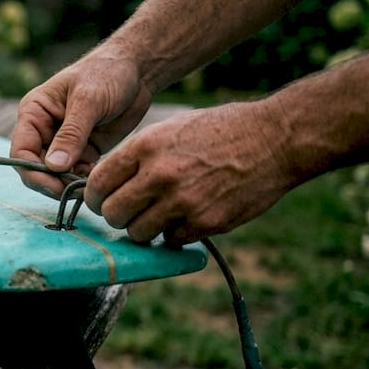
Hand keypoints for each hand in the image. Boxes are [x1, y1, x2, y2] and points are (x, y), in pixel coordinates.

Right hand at [10, 47, 154, 196]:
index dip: (33, 172)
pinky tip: (99, 178)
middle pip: (35, 168)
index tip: (54, 185)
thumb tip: (53, 167)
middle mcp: (44, 130)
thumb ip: (71, 134)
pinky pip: (76, 174)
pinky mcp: (84, 151)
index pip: (21, 151)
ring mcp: (63, 143)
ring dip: (69, 185)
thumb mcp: (88, 101)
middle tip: (75, 191)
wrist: (137, 71)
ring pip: (56, 176)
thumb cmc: (107, 74)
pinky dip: (84, 181)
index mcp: (34, 113)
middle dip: (52, 183)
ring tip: (90, 186)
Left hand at [83, 101, 294, 245]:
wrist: (274, 139)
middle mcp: (159, 175)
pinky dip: (175, 233)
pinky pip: (171, 239)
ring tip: (158, 215)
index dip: (95, 196)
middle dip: (117, 215)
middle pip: (113, 213)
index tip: (101, 200)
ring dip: (144, 228)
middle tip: (128, 212)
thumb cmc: (220, 130)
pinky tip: (187, 216)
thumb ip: (139, 156)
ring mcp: (182, 201)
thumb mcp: (171, 129)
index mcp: (146, 146)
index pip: (98, 182)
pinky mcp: (205, 222)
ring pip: (138, 232)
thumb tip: (109, 183)